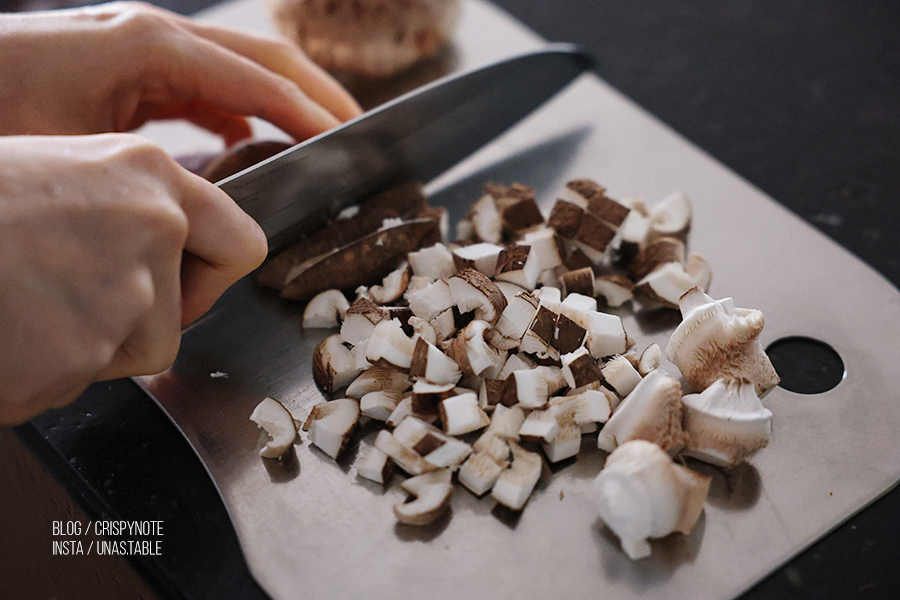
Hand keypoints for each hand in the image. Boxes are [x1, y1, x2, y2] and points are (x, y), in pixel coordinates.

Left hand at [0, 1, 361, 142]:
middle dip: (315, 95)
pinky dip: (238, 109)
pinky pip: (202, 84)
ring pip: (237, 66)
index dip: (312, 113)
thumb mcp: (84, 155)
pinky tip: (249, 139)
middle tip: (358, 133)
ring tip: (319, 139)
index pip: (260, 77)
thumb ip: (163, 174)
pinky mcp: (123, 66)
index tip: (351, 144)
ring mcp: (136, 45)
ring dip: (282, 101)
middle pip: (262, 57)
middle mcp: (150, 35)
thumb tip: (222, 208)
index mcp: (149, 46)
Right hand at [0, 134, 266, 424]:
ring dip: (87, 347)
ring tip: (22, 305)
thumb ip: (129, 209)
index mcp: (149, 174)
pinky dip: (44, 372)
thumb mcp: (62, 172)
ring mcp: (123, 293)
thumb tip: (170, 246)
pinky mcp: (83, 351)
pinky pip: (80, 380)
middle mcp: (151, 228)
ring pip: (136, 351)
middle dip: (149, 321)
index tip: (192, 280)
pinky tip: (10, 332)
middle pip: (189, 311)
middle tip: (77, 299)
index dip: (217, 273)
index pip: (243, 242)